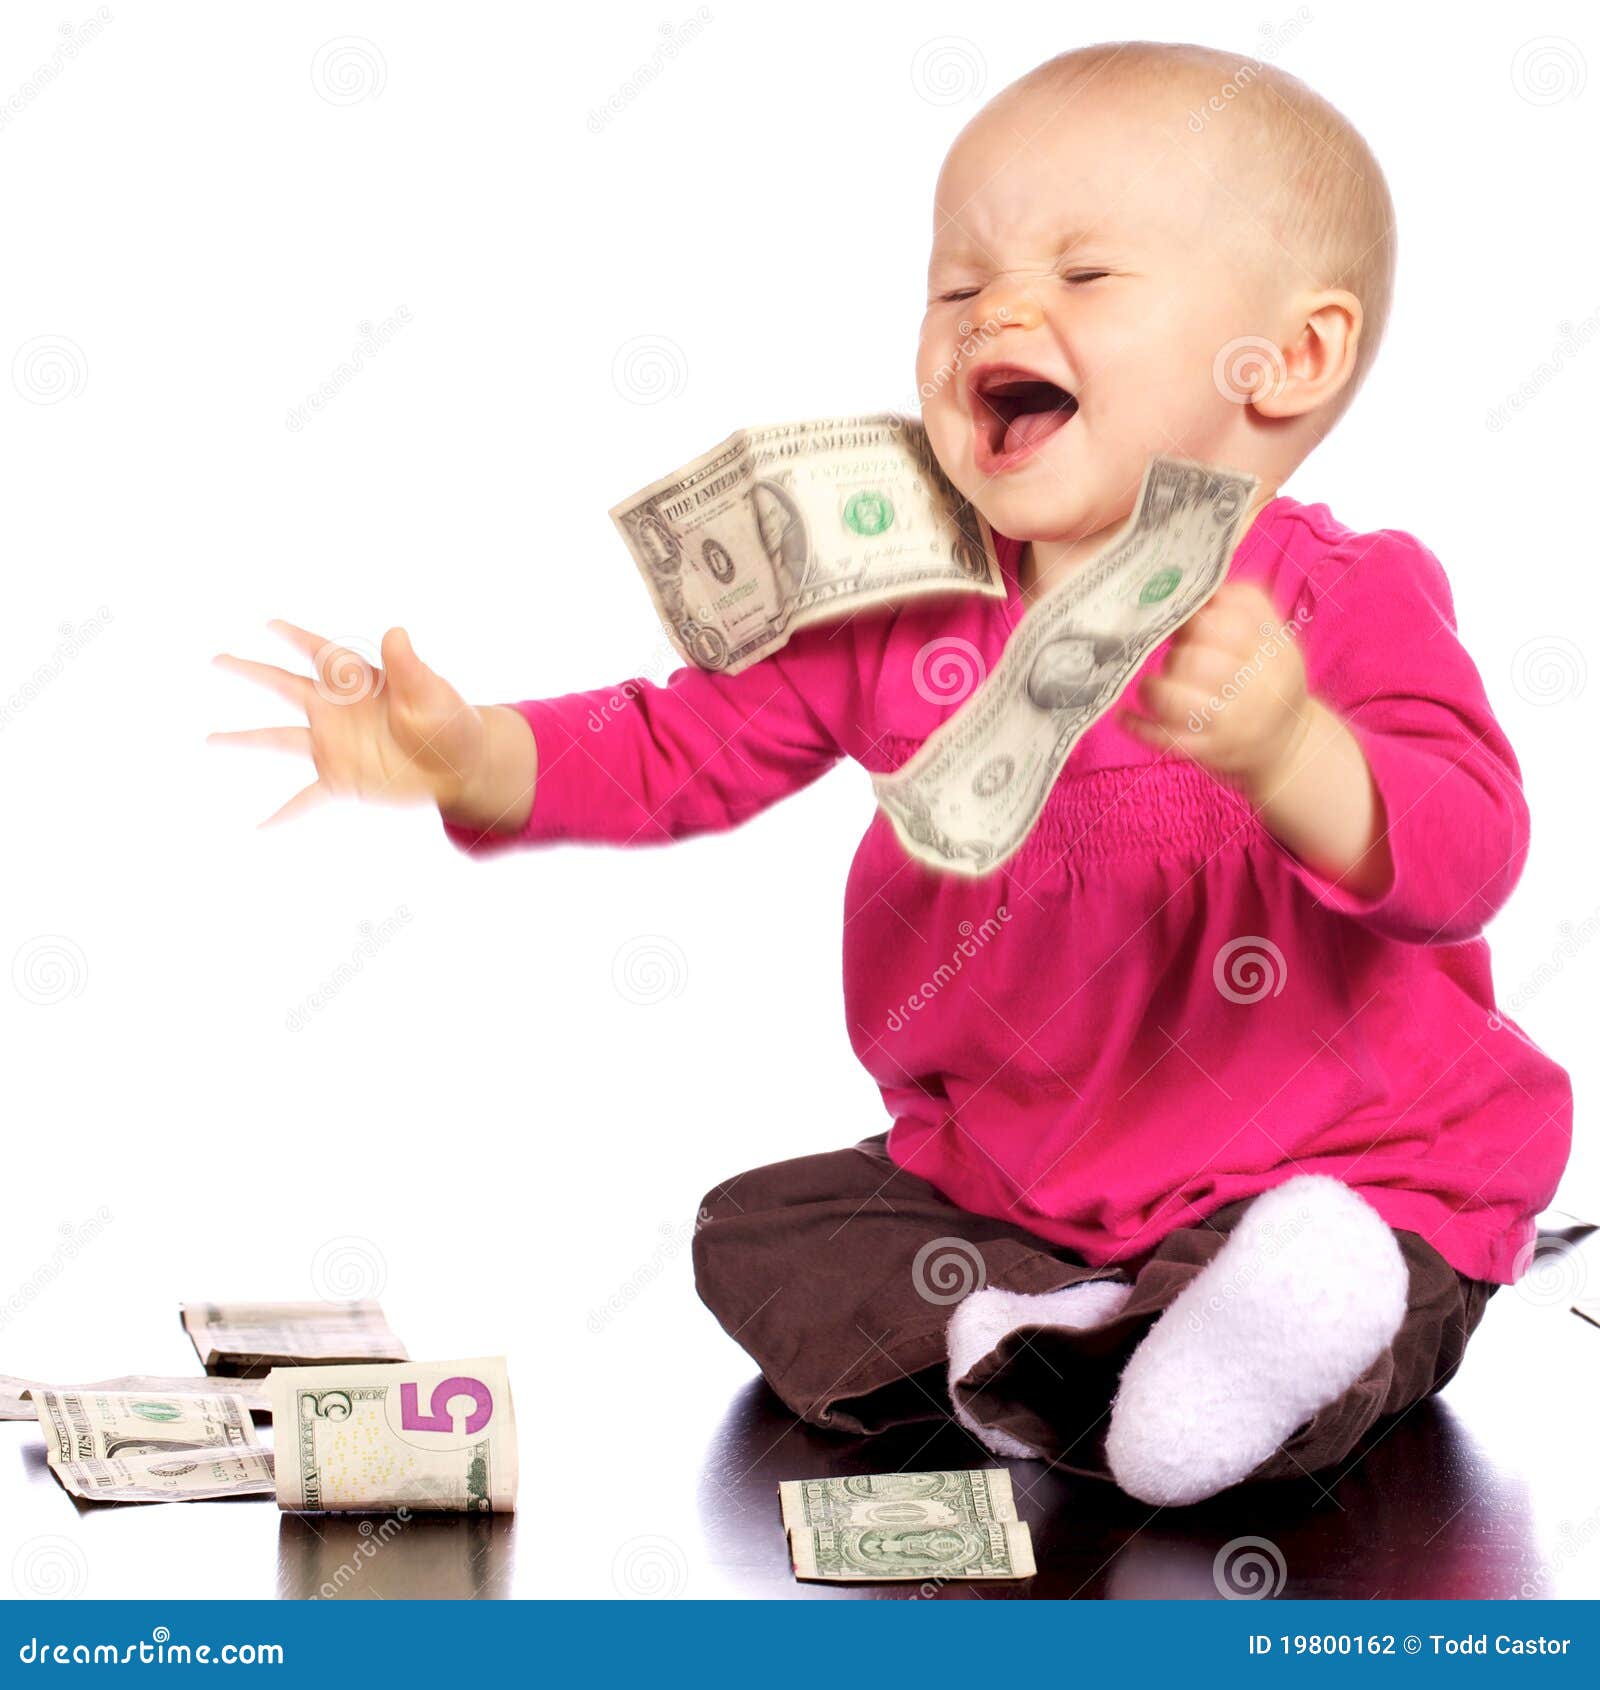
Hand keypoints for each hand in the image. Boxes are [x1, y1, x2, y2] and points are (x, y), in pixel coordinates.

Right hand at [209, 622, 487, 825]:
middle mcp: (338, 711)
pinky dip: (283, 813)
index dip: (297, 638)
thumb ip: (409, 667)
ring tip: (211, 740)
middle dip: (252, 672)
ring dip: (245, 740)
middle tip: (218, 659)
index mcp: (360, 682)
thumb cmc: (449, 723)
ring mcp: (335, 745)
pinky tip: (260, 828)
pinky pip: (306, 799)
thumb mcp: (431, 693)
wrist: (460, 767)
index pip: (322, 654)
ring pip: (281, 739)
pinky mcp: (342, 779)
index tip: (270, 625)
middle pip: (285, 686)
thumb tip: (395, 632)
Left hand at [1115, 582, 1310, 796]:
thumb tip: (1195, 582)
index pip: (1228, 623)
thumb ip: (1243, 606)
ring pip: (1176, 698)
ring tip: (1152, 685)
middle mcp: (1255, 687)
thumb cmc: (1269, 681)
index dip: (1196, 619)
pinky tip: (1124, 716)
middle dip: (1176, 654)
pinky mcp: (1209, 751)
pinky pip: (1164, 738)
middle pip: (1197, 659)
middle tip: (1175, 657)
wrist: (1288, 746)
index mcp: (1271, 651)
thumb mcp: (1272, 639)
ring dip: (1153, 688)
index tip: (1187, 623)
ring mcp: (1231, 723)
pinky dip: (1137, 726)